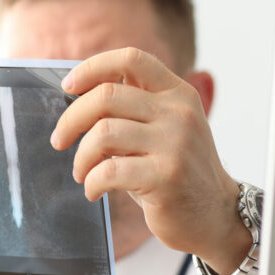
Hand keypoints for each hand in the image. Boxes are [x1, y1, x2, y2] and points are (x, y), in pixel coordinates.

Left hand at [51, 47, 251, 274]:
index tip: (67, 86)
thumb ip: (133, 112)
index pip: (131, 60)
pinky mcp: (165, 177)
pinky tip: (93, 191)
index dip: (93, 68)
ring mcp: (174, 144)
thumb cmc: (175, 173)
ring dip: (81, 157)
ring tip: (81, 173)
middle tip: (59, 140)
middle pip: (106, 96)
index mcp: (177, 94)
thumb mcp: (163, 130)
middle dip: (71, 120)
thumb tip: (77, 101)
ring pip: (103, 134)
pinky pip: (109, 171)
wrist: (215, 214)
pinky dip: (91, 183)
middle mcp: (178, 113)